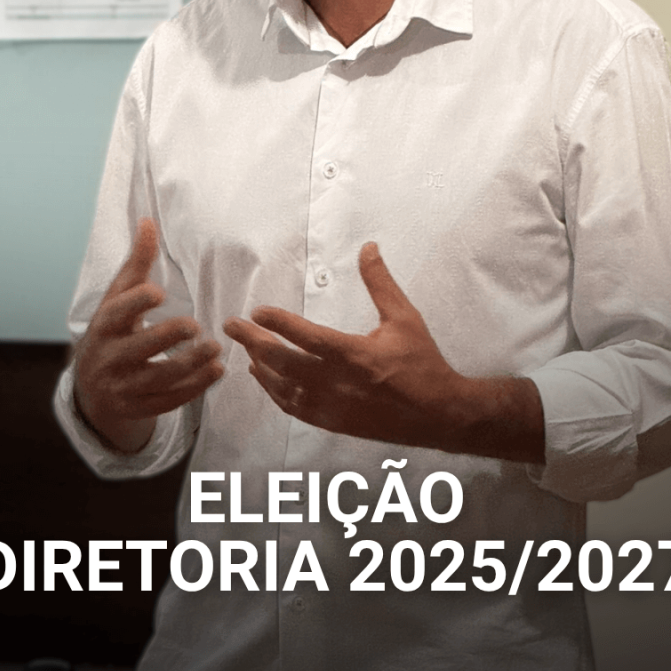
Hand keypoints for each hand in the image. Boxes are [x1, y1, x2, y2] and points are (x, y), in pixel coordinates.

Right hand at [73, 218, 222, 452]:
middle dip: (167, 337)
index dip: (136, 303)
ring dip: (190, 364)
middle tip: (195, 325)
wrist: (91, 387)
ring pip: (159, 378)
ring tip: (216, 348)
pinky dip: (195, 387)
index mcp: (103, 325)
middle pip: (139, 348)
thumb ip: (137, 264)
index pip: (116, 313)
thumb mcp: (118, 298)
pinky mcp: (139, 407)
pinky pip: (169, 401)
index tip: (158, 292)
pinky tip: (217, 370)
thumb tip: (148, 220)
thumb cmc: (112, 330)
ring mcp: (124, 387)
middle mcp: (109, 358)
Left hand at [224, 242, 542, 460]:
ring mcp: (333, 407)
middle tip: (231, 328)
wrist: (438, 414)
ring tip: (247, 351)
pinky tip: (267, 380)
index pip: (307, 337)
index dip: (279, 324)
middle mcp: (339, 383)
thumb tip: (368, 248)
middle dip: (253, 343)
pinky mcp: (334, 423)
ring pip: (284, 389)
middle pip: (284, 363)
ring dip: (261, 368)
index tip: (256, 311)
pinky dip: (276, 394)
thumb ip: (380, 283)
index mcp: (355, 355)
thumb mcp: (405, 317)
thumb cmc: (422, 363)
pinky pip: (295, 409)